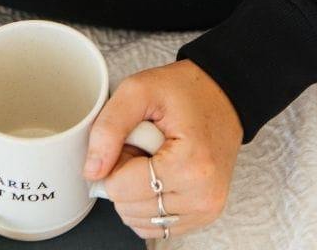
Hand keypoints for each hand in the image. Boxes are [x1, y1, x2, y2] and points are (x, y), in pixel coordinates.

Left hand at [84, 59, 243, 240]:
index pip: (121, 188)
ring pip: (140, 221)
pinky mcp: (205, 215)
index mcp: (189, 164)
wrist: (224, 95)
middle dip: (126, 176)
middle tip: (145, 145)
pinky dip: (149, 204)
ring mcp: (206, 209)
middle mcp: (202, 194)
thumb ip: (109, 127)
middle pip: (128, 208)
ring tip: (155, 158)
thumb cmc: (186, 90)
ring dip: (136, 192)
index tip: (134, 138)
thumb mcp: (140, 90)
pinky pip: (157, 226)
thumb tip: (92, 171)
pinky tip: (161, 175)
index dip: (115, 161)